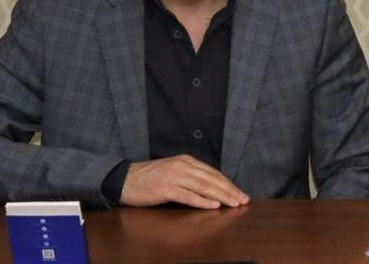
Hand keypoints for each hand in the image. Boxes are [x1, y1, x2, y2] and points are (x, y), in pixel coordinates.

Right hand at [120, 155, 249, 208]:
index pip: (213, 173)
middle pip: (212, 179)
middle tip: (243, 200)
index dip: (228, 183)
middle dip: (230, 190)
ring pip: (204, 187)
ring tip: (234, 204)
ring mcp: (174, 176)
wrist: (125, 179)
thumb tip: (211, 188)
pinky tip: (213, 206)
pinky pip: (188, 195)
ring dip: (221, 196)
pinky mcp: (166, 188)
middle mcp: (183, 166)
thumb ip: (190, 176)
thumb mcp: (173, 171)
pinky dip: (202, 201)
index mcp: (187, 161)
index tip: (240, 193)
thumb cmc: (150, 178)